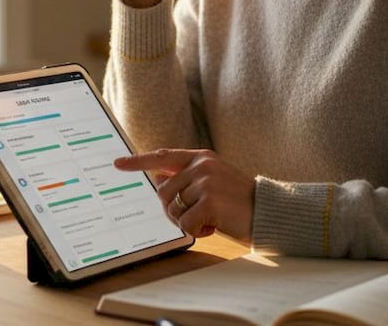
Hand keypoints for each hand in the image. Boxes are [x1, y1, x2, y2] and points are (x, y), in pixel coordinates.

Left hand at [115, 148, 254, 241]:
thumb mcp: (214, 180)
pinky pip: (184, 223)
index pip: (162, 157)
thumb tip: (158, 178)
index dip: (138, 161)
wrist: (269, 211)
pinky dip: (195, 232)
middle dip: (173, 210)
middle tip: (196, 216)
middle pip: (163, 192)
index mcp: (202, 156)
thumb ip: (189, 177)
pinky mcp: (209, 201)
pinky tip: (213, 227)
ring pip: (172, 209)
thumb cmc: (239, 201)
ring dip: (186, 221)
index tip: (118, 163)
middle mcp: (202, 165)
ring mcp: (205, 181)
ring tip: (209, 220)